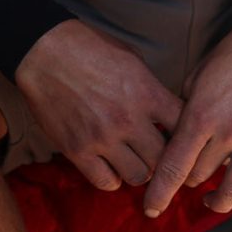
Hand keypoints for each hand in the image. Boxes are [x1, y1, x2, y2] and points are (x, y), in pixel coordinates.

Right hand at [15, 21, 183, 191]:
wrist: (44, 51)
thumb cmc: (90, 49)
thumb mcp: (133, 61)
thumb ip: (153, 91)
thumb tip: (170, 114)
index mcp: (147, 94)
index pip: (184, 127)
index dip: (187, 135)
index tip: (181, 137)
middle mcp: (128, 120)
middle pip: (164, 159)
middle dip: (164, 158)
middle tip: (156, 153)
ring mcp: (102, 138)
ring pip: (139, 176)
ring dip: (139, 170)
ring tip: (132, 159)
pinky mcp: (77, 151)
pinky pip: (106, 182)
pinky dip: (112, 177)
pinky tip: (110, 165)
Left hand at [145, 19, 231, 218]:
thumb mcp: (196, 79)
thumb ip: (184, 114)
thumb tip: (172, 144)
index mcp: (201, 116)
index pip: (174, 167)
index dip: (160, 194)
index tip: (151, 209)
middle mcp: (229, 132)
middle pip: (200, 177)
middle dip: (188, 180)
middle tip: (187, 176)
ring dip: (219, 201)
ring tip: (212, 199)